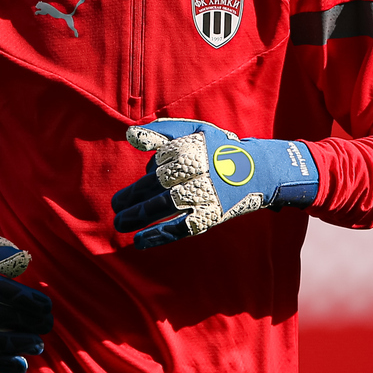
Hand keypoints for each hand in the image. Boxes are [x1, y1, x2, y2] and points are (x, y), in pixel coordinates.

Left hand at [111, 118, 319, 248]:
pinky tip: (140, 242)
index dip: (151, 170)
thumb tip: (130, 135)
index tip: (149, 177)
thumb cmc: (220, 150)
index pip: (156, 163)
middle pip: (153, 185)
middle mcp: (193, 172)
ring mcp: (201, 195)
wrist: (258, 171)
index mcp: (187, 149)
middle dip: (131, 197)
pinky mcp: (209, 216)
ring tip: (120, 223)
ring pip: (162, 206)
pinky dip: (159, 235)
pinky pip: (180, 227)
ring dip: (138, 216)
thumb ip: (162, 131)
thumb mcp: (194, 131)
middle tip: (115, 205)